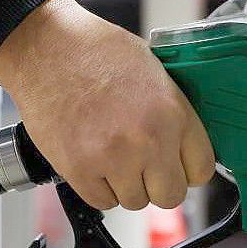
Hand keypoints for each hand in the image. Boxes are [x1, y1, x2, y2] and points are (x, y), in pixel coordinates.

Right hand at [0, 0, 214, 209]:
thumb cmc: (96, 50)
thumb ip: (173, 112)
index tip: (177, 164)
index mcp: (173, 113)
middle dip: (159, 184)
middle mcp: (148, 141)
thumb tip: (183, 142)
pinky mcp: (79, 170)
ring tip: (111, 154)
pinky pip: (102, 201)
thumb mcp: (153, 70)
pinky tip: (92, 159)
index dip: (188, 169)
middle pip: (170, 195)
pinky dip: (98, 187)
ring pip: (135, 201)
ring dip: (126, 184)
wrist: (45, 46)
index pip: (201, 170)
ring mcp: (113, 158)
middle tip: (144, 165)